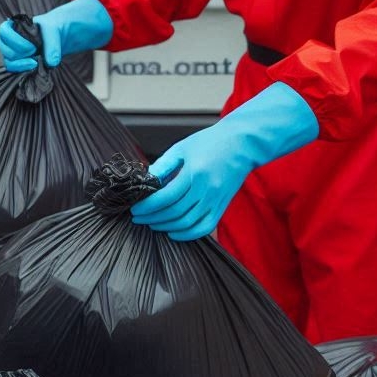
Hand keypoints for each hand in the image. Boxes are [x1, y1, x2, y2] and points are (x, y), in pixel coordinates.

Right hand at [0, 0, 112, 71]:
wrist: (59, 37)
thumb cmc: (53, 28)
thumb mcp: (54, 30)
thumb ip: (52, 43)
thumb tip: (51, 63)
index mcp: (15, 25)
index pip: (4, 31)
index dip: (14, 40)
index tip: (32, 46)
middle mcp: (11, 39)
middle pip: (3, 48)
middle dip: (18, 54)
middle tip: (34, 54)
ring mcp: (14, 52)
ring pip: (7, 61)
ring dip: (20, 65)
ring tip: (36, 63)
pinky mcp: (19, 63)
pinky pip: (14, 70)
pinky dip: (23, 70)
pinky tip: (35, 68)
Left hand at [131, 82, 318, 239]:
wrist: (242, 143)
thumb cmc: (210, 142)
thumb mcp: (181, 148)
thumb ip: (162, 166)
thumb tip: (144, 181)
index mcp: (195, 173)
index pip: (166, 197)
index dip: (148, 206)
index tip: (135, 208)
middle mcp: (207, 190)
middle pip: (175, 213)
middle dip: (152, 218)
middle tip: (137, 218)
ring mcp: (216, 200)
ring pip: (188, 223)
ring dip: (166, 226)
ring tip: (151, 223)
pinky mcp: (222, 207)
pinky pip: (205, 227)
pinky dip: (188, 234)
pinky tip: (173, 233)